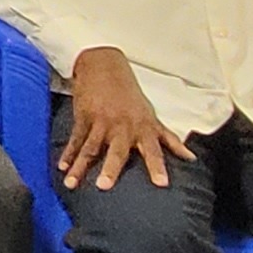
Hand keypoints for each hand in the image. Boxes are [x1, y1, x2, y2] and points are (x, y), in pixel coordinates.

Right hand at [56, 48, 193, 189]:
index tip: (161, 184)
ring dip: (80, 167)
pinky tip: (62, 168)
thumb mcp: (151, 116)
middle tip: (104, 186)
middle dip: (110, 168)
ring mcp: (101, 122)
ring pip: (90, 148)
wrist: (104, 66)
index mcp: (142, 127)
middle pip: (117, 151)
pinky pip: (75, 139)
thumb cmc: (131, 96)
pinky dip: (68, 154)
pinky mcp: (84, 117)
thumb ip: (169, 139)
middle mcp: (123, 127)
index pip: (153, 150)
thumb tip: (190, 158)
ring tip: (71, 184)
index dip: (158, 166)